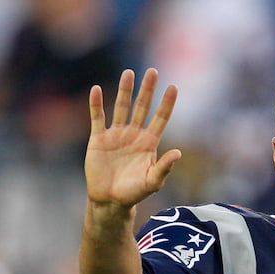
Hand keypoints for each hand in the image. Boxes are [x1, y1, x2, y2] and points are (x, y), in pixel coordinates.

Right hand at [85, 68, 181, 208]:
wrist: (110, 201)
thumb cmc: (134, 193)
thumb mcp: (152, 181)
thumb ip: (164, 167)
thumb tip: (178, 153)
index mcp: (149, 143)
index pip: (160, 118)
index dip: (167, 103)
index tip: (174, 87)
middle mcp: (134, 135)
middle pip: (142, 107)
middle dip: (147, 90)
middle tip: (153, 71)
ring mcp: (116, 135)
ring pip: (121, 107)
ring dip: (124, 90)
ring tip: (129, 73)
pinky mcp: (98, 139)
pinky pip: (97, 118)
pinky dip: (96, 104)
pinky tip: (96, 89)